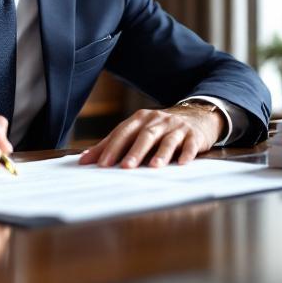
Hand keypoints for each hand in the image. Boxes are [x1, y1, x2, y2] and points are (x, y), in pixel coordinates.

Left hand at [78, 104, 223, 168]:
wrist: (196, 115)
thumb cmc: (159, 128)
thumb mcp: (137, 131)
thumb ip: (113, 144)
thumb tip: (85, 159)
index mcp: (140, 119)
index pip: (123, 133)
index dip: (112, 148)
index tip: (101, 164)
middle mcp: (157, 120)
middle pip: (144, 135)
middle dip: (134, 151)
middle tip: (125, 167)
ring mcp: (176, 127)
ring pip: (167, 140)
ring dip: (160, 153)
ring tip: (154, 166)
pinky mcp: (194, 135)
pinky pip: (190, 145)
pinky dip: (186, 154)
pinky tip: (182, 163)